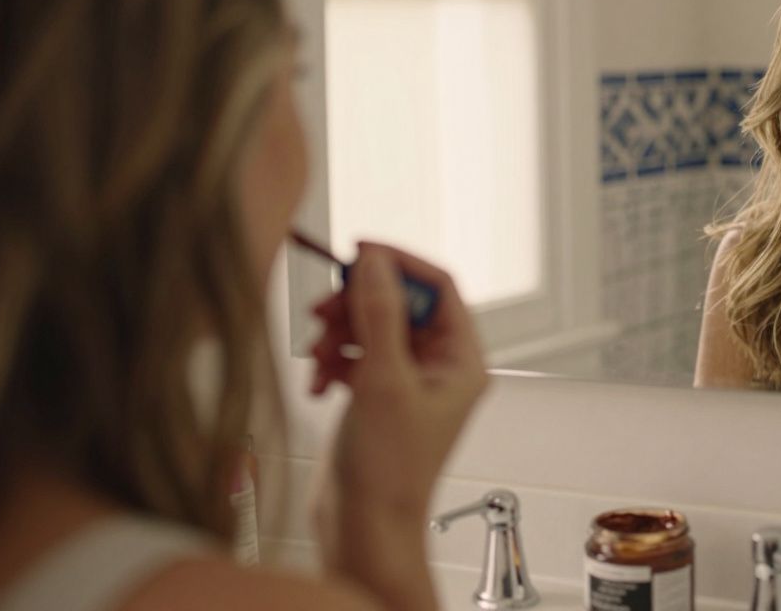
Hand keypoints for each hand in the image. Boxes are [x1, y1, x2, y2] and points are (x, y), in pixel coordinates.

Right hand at [309, 243, 488, 608]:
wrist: (364, 529)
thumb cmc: (390, 473)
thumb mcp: (384, 381)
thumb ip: (380, 314)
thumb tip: (376, 263)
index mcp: (462, 361)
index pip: (439, 287)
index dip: (400, 264)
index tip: (359, 251)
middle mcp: (440, 368)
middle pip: (399, 304)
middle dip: (357, 304)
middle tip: (323, 310)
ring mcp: (407, 381)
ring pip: (371, 328)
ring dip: (339, 333)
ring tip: (317, 354)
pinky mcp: (377, 396)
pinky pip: (354, 355)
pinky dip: (332, 360)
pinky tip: (318, 381)